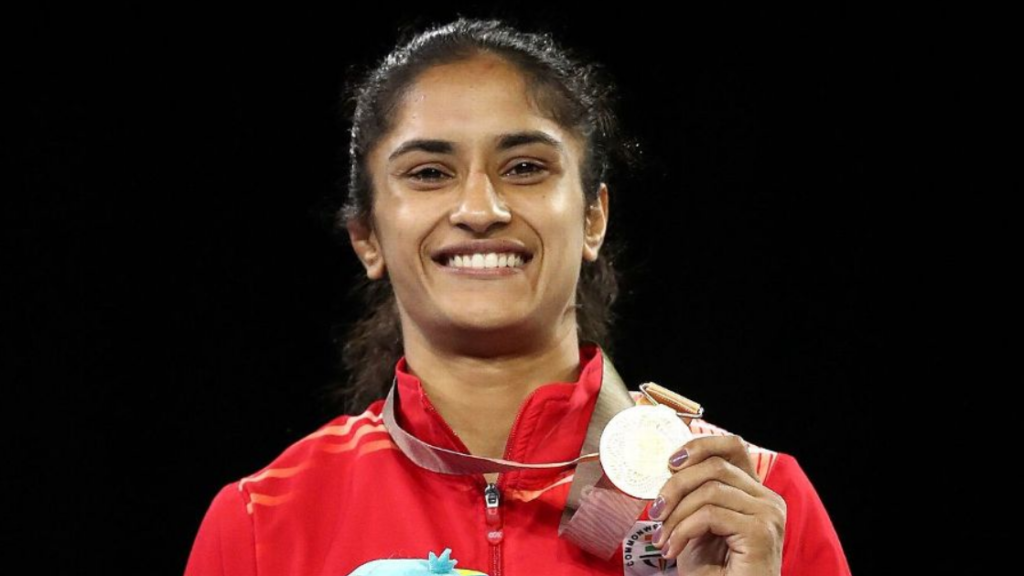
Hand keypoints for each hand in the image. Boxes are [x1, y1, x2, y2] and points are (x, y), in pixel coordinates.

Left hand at [648, 435, 786, 575]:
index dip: (699, 446)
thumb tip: (670, 464)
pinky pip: (710, 514)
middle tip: (655, 512)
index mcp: (755, 494)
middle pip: (715, 466)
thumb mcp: (698, 525)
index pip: (732, 447)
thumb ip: (694, 494)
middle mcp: (768, 500)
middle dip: (676, 485)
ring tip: (663, 538)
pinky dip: (682, 530)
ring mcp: (768, 515)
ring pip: (709, 490)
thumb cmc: (714, 573)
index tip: (670, 463)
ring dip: (676, 514)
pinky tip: (672, 550)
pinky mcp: (760, 532)